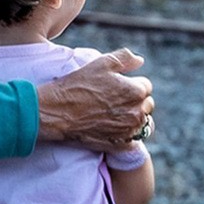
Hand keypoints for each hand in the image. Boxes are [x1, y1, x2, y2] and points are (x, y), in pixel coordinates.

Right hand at [35, 48, 153, 151]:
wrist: (57, 112)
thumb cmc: (77, 85)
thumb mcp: (101, 63)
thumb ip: (125, 58)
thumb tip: (140, 61)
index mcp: (136, 91)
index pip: (145, 86)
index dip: (130, 84)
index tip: (116, 87)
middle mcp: (137, 112)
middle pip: (146, 105)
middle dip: (134, 102)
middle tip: (113, 101)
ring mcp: (129, 131)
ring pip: (142, 123)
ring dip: (132, 118)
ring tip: (113, 115)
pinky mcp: (120, 145)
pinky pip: (133, 141)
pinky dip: (126, 135)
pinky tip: (111, 129)